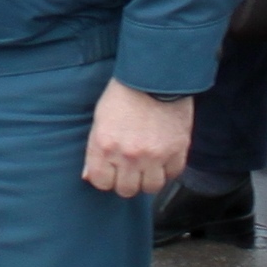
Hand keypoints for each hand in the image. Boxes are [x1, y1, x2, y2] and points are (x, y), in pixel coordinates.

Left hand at [81, 79, 194, 198]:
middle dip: (127, 181)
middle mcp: (128, 155)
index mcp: (104, 146)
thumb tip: (88, 176)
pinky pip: (172, 174)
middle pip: (126, 190)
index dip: (106, 178)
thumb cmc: (124, 94)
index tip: (111, 171)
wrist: (155, 76)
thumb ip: (94, 150)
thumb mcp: (100, 120)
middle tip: (130, 168)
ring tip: (148, 165)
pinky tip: (163, 156)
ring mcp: (154, 155)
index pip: (101, 183)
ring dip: (148, 179)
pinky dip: (168, 169)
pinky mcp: (177, 150)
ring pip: (151, 188)